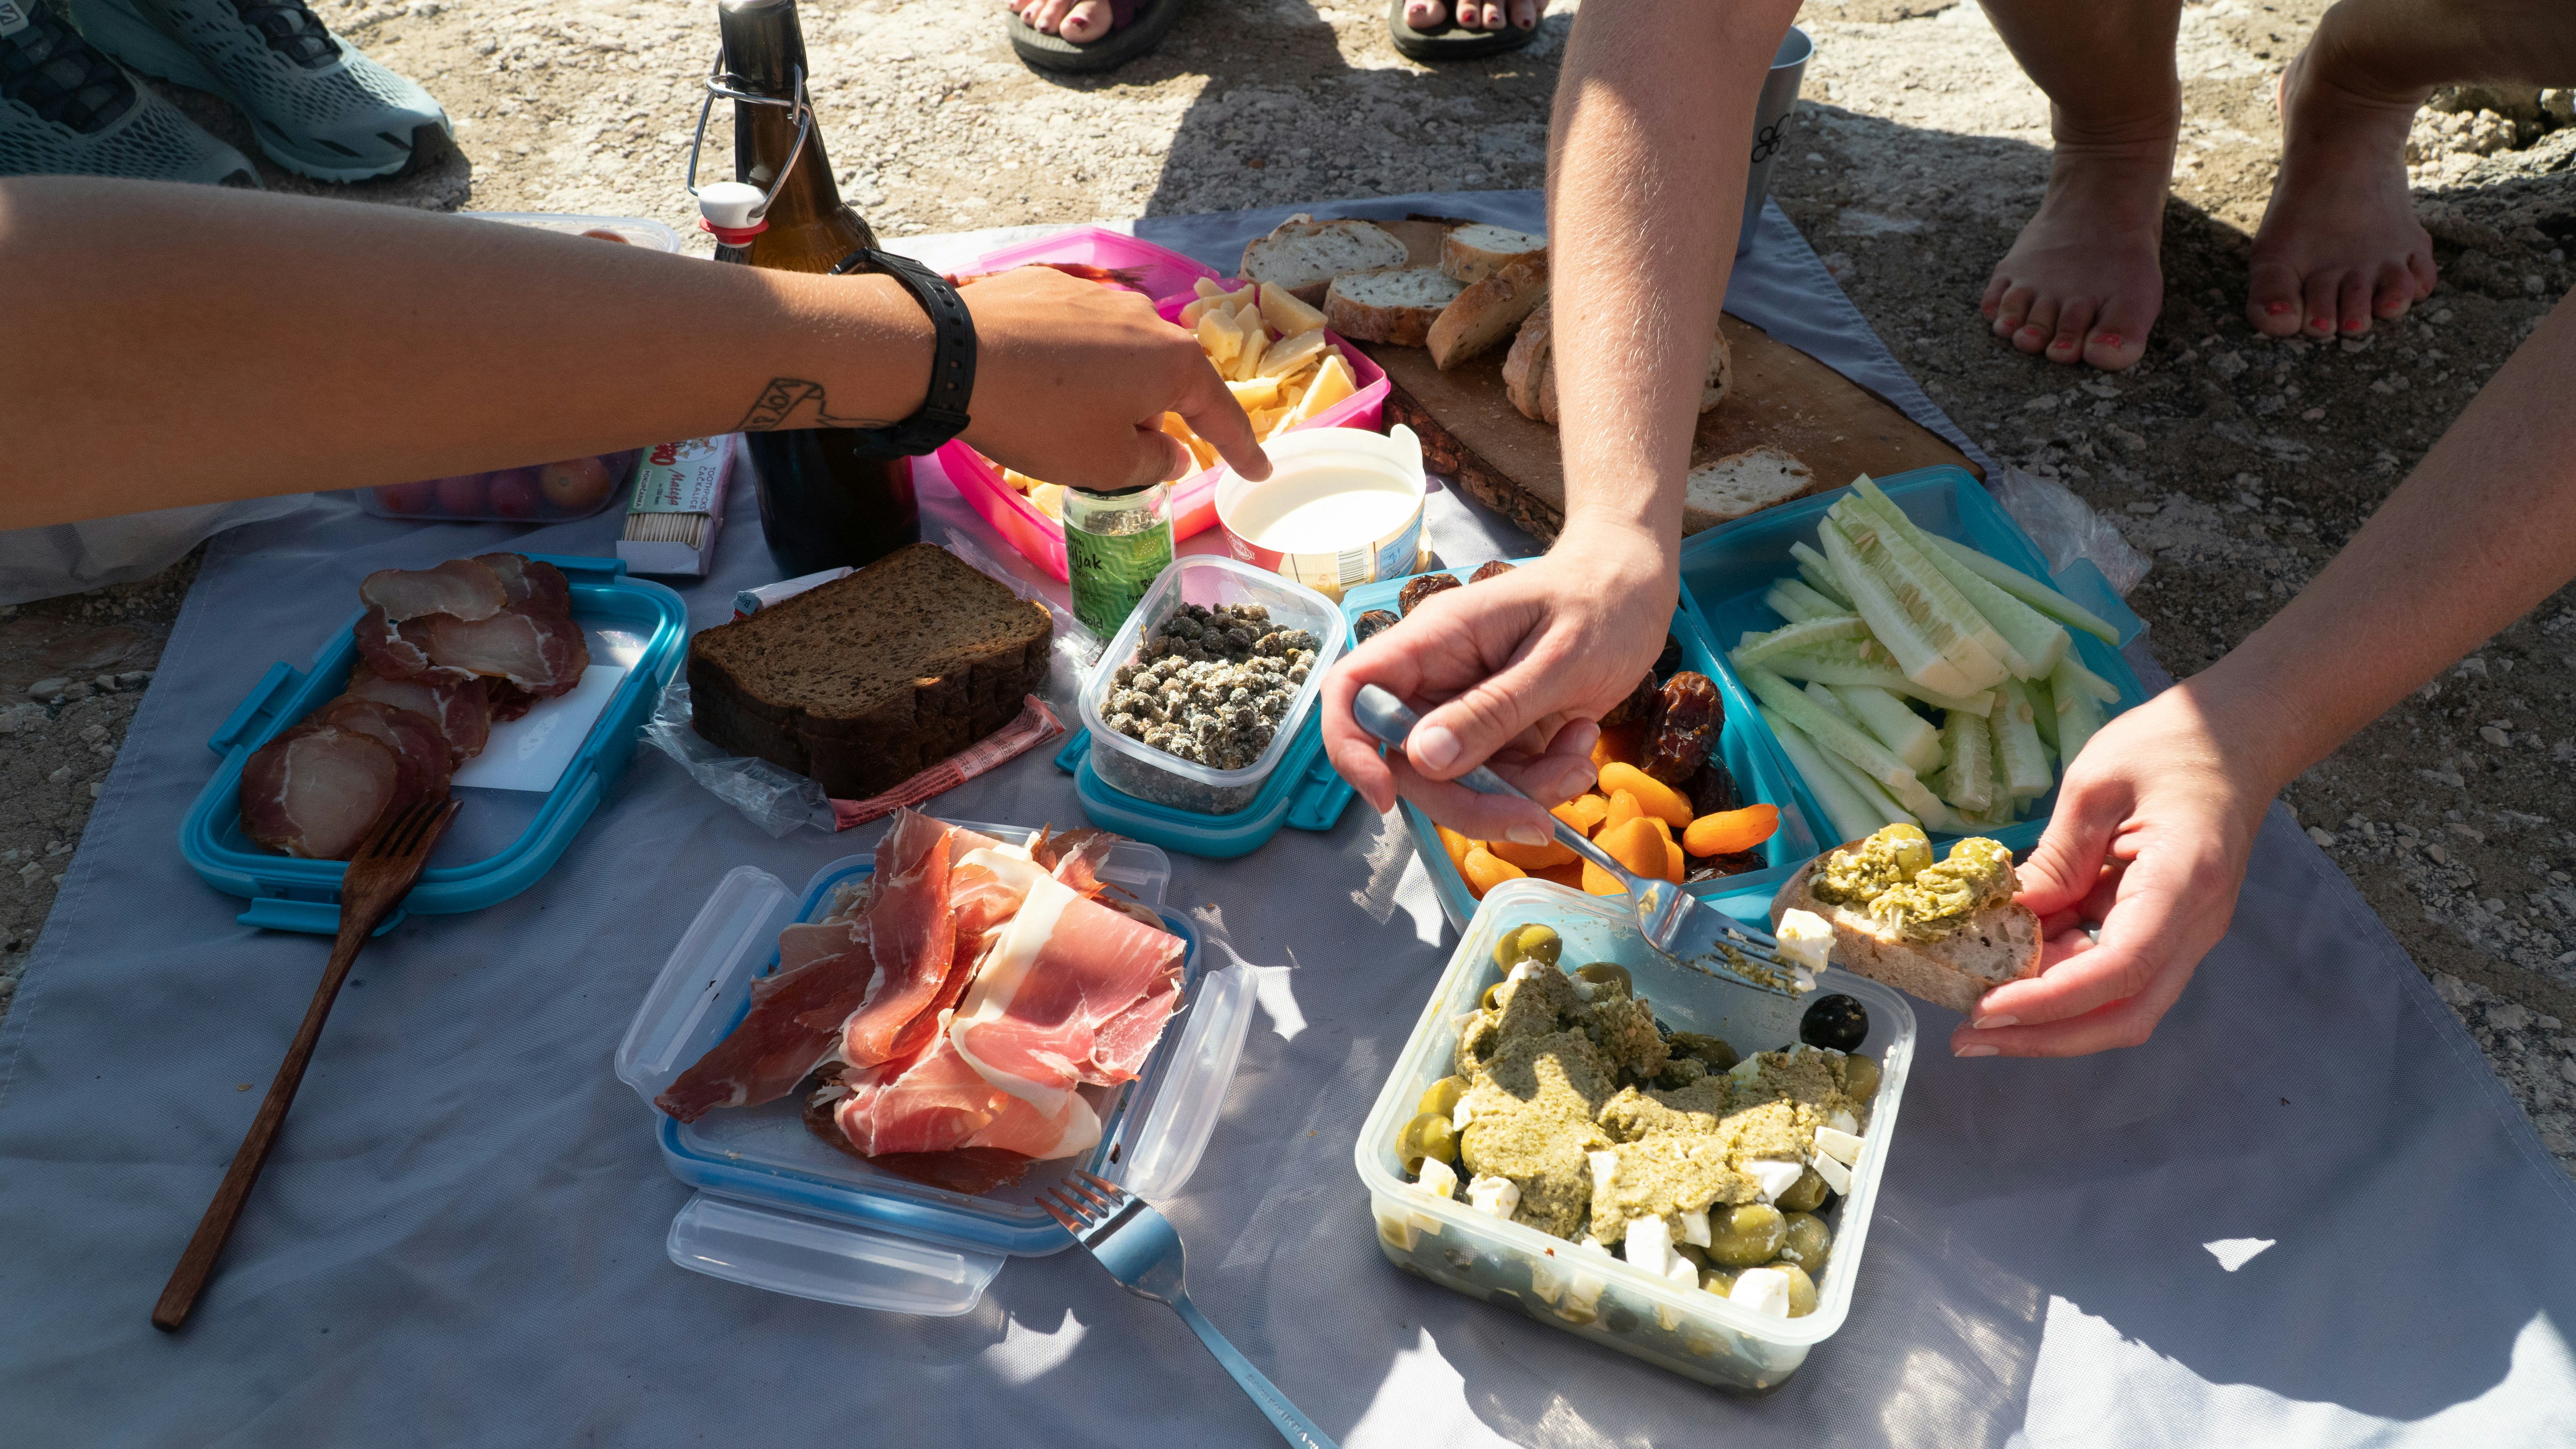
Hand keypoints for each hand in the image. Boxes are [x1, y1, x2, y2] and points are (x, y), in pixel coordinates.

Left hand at [953, 266, 1268, 490]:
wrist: (952, 356)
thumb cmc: (1043, 418)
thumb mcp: (1105, 463)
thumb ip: (1152, 464)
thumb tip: (1170, 455)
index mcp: (1173, 361)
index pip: (1219, 412)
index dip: (1240, 448)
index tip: (1256, 471)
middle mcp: (1145, 318)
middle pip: (1168, 378)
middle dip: (1160, 417)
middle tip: (1141, 451)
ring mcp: (1097, 295)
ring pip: (1123, 353)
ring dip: (1112, 389)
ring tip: (1076, 420)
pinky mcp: (1051, 286)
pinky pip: (1079, 334)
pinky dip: (1074, 364)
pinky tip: (1043, 384)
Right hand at [1320, 522, 1676, 843]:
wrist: (1638, 586)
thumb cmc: (1601, 599)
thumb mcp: (1557, 658)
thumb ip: (1492, 709)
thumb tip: (1423, 758)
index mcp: (1433, 641)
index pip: (1353, 690)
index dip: (1350, 746)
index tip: (1385, 796)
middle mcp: (1440, 679)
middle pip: (1411, 762)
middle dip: (1471, 802)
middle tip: (1535, 817)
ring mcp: (1470, 709)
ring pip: (1462, 783)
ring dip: (1523, 792)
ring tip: (1579, 756)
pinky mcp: (1503, 732)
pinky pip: (1503, 781)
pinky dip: (1545, 780)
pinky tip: (1581, 745)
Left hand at [1949, 680, 2281, 1057]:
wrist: (2236, 737)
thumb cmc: (2169, 745)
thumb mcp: (2094, 786)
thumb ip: (2054, 859)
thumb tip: (2007, 920)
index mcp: (2183, 882)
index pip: (2120, 969)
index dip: (2050, 999)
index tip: (1985, 1007)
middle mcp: (2195, 925)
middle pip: (2125, 1012)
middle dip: (2044, 1035)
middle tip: (1968, 1038)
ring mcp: (2186, 933)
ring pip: (2120, 1005)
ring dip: (2049, 1019)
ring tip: (1976, 1017)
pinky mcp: (2166, 929)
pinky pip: (2114, 974)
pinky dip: (2062, 984)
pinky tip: (2009, 975)